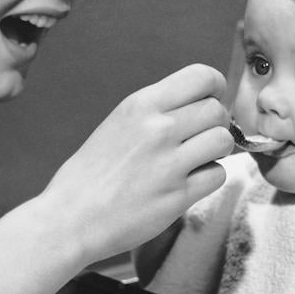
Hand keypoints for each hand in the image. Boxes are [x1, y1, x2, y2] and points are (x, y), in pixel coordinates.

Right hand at [42, 63, 232, 263]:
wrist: (71, 217)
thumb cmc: (91, 174)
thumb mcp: (118, 123)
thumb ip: (156, 111)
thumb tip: (198, 105)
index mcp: (140, 105)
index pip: (202, 76)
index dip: (215, 88)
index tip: (210, 101)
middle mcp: (157, 128)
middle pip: (216, 110)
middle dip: (215, 123)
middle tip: (200, 138)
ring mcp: (169, 163)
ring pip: (223, 140)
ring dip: (216, 151)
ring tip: (196, 160)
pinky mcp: (177, 195)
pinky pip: (217, 175)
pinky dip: (208, 179)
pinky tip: (187, 183)